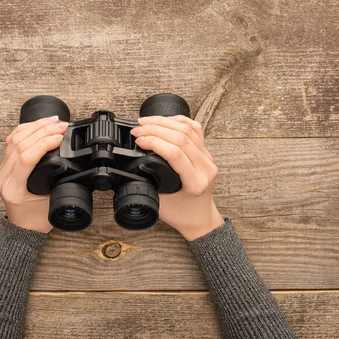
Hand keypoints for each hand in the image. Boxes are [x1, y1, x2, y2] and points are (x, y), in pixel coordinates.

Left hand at [0, 115, 68, 233]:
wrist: (24, 229)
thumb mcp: (50, 204)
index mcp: (13, 189)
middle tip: (61, 126)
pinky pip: (12, 141)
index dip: (44, 143)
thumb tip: (71, 163)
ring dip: (35, 126)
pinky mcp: (4, 165)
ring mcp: (1, 170)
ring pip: (14, 139)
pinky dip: (26, 130)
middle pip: (20, 144)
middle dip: (42, 130)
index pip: (26, 157)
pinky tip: (38, 124)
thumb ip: (57, 183)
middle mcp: (3, 178)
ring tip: (53, 121)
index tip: (60, 137)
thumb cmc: (36, 220)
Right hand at [130, 115, 223, 240]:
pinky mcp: (206, 152)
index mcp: (196, 183)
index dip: (154, 142)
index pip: (175, 153)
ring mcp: (208, 158)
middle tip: (137, 129)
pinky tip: (163, 120)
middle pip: (182, 137)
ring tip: (145, 122)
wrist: (199, 218)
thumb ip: (148, 184)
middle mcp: (205, 168)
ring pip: (188, 129)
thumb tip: (130, 166)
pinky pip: (195, 129)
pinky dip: (178, 121)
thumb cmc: (181, 214)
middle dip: (155, 128)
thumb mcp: (160, 203)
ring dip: (164, 121)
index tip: (138, 140)